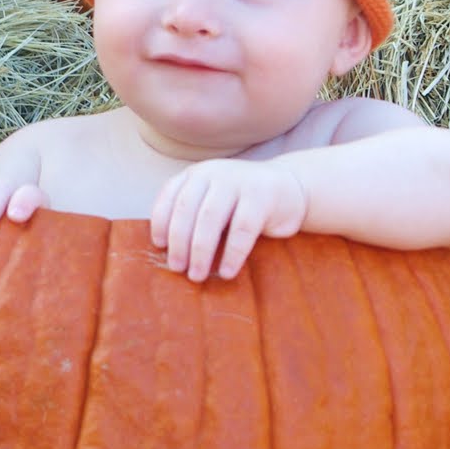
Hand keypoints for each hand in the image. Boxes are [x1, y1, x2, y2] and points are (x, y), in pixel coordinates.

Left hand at [151, 159, 308, 281]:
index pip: (170, 195)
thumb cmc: (243, 205)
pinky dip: (232, 253)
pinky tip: (226, 272)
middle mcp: (214, 173)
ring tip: (197, 275)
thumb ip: (193, 216)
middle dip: (179, 242)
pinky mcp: (262, 196)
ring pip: (210, 218)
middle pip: (187, 209)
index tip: (160, 246)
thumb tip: (169, 254)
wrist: (289, 189)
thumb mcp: (214, 202)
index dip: (161, 221)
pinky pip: (242, 229)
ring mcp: (238, 181)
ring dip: (200, 251)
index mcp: (197, 175)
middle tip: (177, 268)